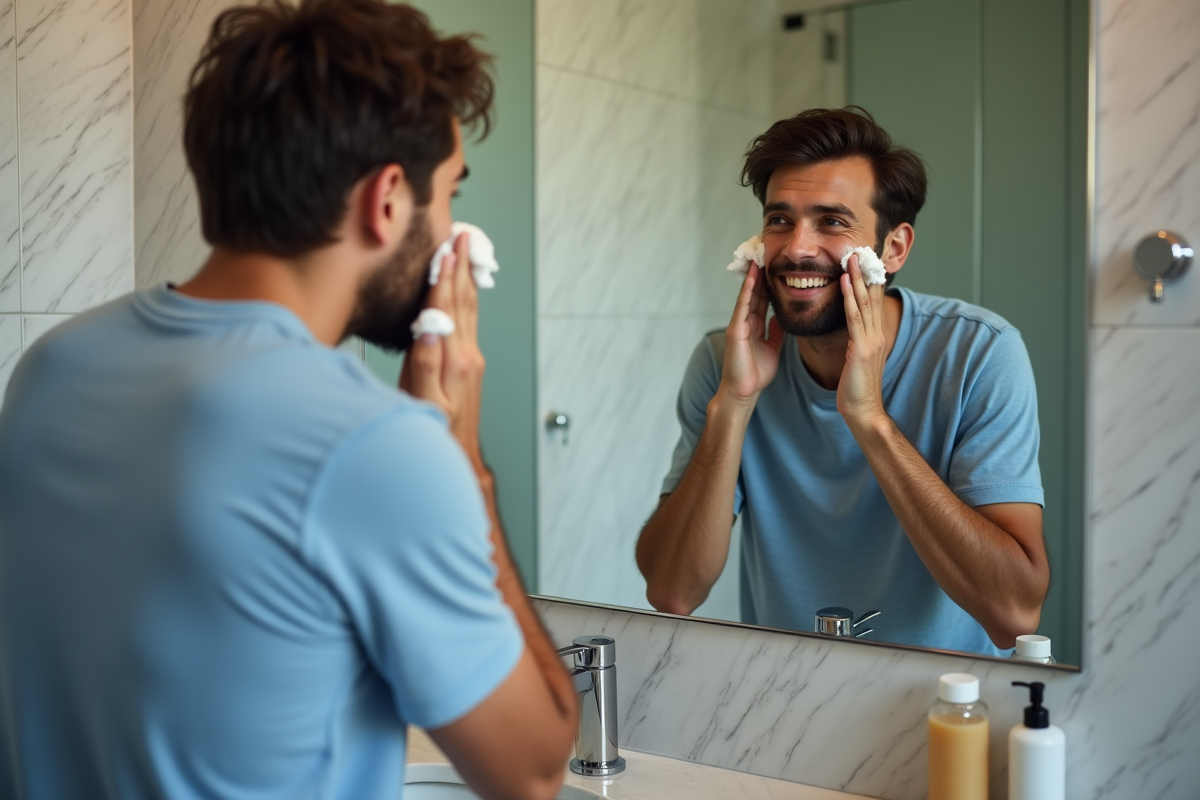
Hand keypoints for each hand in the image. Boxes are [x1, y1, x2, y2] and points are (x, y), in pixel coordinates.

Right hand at [400, 233, 485, 468]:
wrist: (458, 454)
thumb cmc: (437, 432)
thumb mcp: (424, 403)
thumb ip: (424, 365)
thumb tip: (428, 330)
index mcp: (454, 360)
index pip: (447, 308)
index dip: (445, 276)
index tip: (446, 249)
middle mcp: (467, 355)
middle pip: (463, 301)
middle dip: (461, 266)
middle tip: (461, 236)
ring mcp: (471, 358)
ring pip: (469, 308)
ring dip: (466, 277)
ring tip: (465, 251)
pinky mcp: (470, 363)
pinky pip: (469, 320)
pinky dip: (465, 297)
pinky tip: (464, 288)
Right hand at [718, 261, 784, 406]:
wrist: (744, 391)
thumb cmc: (755, 373)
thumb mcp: (772, 347)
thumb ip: (774, 332)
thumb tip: (780, 319)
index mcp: (754, 325)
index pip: (762, 299)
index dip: (768, 283)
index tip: (775, 266)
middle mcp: (745, 321)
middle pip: (755, 293)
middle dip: (760, 274)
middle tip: (766, 253)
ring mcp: (739, 324)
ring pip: (748, 295)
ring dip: (753, 276)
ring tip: (758, 257)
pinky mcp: (735, 330)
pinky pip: (743, 307)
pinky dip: (748, 291)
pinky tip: (753, 278)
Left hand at [836, 254, 887, 430]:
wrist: (863, 410)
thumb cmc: (856, 389)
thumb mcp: (858, 359)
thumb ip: (856, 342)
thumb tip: (851, 331)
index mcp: (875, 335)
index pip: (874, 301)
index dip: (870, 279)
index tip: (865, 259)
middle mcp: (877, 334)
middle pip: (873, 296)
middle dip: (866, 272)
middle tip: (861, 248)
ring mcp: (871, 340)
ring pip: (865, 302)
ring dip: (858, 278)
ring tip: (852, 257)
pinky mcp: (862, 348)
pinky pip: (854, 318)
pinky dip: (850, 298)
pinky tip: (846, 282)